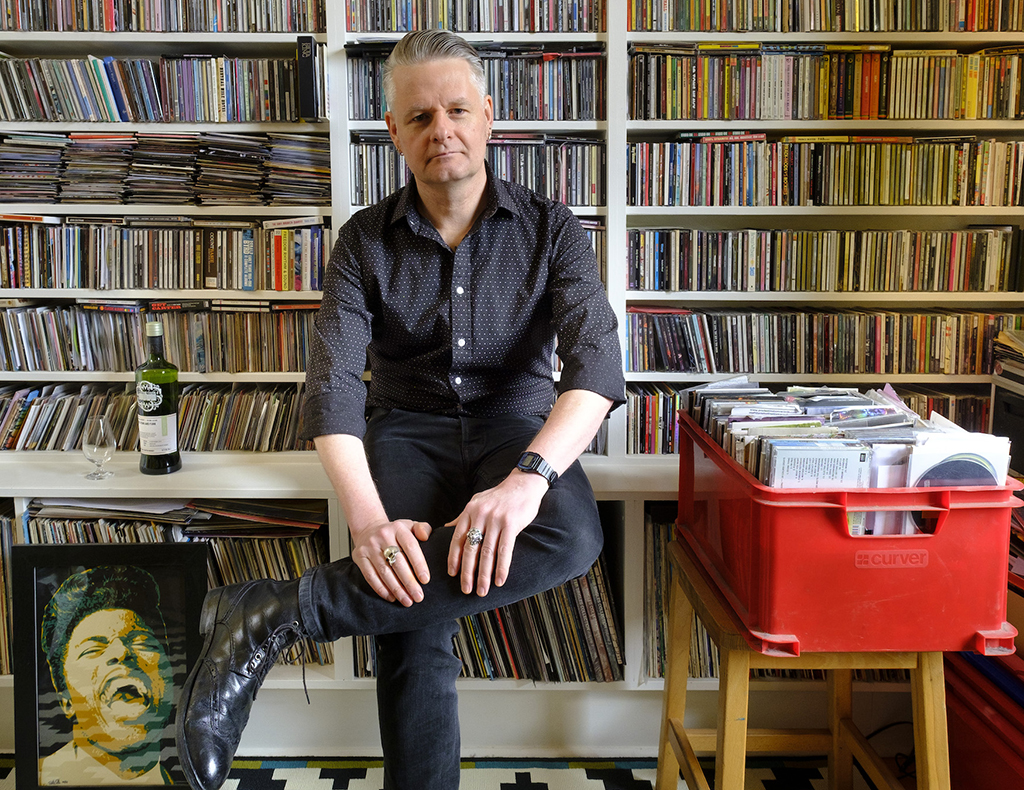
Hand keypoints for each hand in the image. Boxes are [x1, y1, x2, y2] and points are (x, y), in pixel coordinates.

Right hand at [350, 518, 431, 605]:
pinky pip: (370, 576)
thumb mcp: (410, 526)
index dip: (419, 564)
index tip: (425, 580)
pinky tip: (391, 597)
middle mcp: (382, 536)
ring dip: (396, 589)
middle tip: (418, 596)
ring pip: (384, 572)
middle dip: (409, 582)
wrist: (369, 529)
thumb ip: (422, 529)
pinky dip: (381, 589)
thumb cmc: (394, 532)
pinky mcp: (359, 557)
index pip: (410, 546)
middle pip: (397, 562)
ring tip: (407, 600)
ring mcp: (369, 547)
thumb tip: (425, 536)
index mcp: (398, 528)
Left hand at [446, 471, 548, 596]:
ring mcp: (496, 519)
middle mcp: (480, 515)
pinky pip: (505, 550)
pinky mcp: (511, 524)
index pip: (457, 538)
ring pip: (487, 553)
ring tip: (482, 590)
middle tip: (466, 590)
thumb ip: (463, 516)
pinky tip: (500, 580)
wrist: (523, 484)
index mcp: (470, 511)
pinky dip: (502, 568)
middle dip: (467, 572)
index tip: (452, 574)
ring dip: (484, 575)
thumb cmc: (500, 495)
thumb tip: (446, 527)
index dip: (454, 558)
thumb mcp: (477, 501)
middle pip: (470, 549)